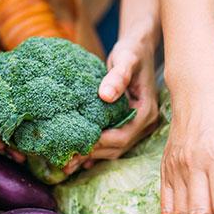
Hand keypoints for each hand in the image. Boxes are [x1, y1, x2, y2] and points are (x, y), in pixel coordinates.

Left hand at [63, 39, 159, 172]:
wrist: (138, 49)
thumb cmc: (132, 52)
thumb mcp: (126, 59)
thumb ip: (118, 76)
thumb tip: (105, 95)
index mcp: (147, 111)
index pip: (124, 136)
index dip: (101, 143)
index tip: (78, 145)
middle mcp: (145, 123)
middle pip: (119, 147)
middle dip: (93, 155)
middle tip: (66, 162)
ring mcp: (137, 125)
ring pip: (115, 148)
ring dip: (92, 156)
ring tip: (67, 164)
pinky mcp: (128, 124)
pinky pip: (113, 142)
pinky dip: (97, 150)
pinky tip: (79, 157)